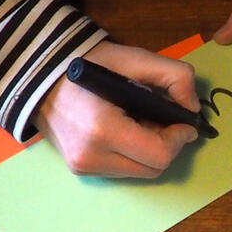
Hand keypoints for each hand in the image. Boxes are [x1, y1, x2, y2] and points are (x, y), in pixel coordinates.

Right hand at [34, 40, 199, 177]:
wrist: (39, 75)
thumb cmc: (88, 63)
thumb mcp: (135, 58)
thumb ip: (174, 76)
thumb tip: (193, 108)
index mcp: (103, 130)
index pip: (159, 155)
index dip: (179, 139)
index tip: (183, 121)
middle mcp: (91, 156)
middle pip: (153, 169)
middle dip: (167, 145)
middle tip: (163, 120)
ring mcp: (83, 167)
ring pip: (139, 173)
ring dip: (151, 151)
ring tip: (142, 122)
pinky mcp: (80, 169)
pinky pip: (122, 169)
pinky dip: (133, 154)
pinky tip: (126, 129)